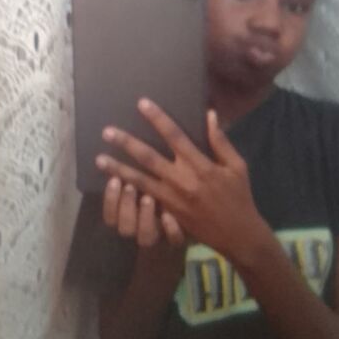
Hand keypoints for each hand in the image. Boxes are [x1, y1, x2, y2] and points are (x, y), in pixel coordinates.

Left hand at [96, 100, 269, 264]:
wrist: (238, 235)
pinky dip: (128, 190)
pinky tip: (113, 183)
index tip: (142, 104)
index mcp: (201, 166)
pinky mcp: (168, 211)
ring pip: (140, 180)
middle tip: (107, 131)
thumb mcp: (237, 166)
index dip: (158, 119)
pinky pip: (145, 198)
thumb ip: (221, 141)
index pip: (175, 137)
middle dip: (127, 143)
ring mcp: (173, 198)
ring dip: (118, 169)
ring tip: (99, 159)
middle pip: (149, 158)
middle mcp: (183, 180)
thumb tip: (210, 115)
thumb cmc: (238, 196)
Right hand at [102, 176, 184, 247]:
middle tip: (131, 185)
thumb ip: (132, 178)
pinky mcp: (178, 239)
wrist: (189, 216)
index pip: (111, 217)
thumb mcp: (144, 186)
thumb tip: (118, 158)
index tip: (115, 179)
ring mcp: (159, 238)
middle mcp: (140, 231)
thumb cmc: (161, 194)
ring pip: (145, 238)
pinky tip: (169, 214)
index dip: (110, 201)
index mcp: (127, 219)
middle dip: (126, 207)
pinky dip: (170, 229)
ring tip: (149, 197)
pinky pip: (173, 240)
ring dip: (144, 216)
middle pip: (125, 228)